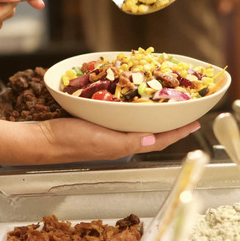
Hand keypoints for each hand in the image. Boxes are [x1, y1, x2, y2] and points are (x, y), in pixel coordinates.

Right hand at [30, 118, 201, 162]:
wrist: (42, 138)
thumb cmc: (70, 142)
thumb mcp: (103, 142)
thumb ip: (130, 142)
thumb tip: (155, 139)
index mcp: (125, 145)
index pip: (160, 139)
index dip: (180, 131)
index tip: (197, 122)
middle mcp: (120, 138)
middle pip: (152, 129)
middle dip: (170, 120)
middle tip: (185, 108)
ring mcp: (108, 130)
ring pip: (138, 121)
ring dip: (153, 112)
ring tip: (165, 101)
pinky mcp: (96, 121)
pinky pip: (120, 112)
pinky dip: (131, 104)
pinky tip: (130, 95)